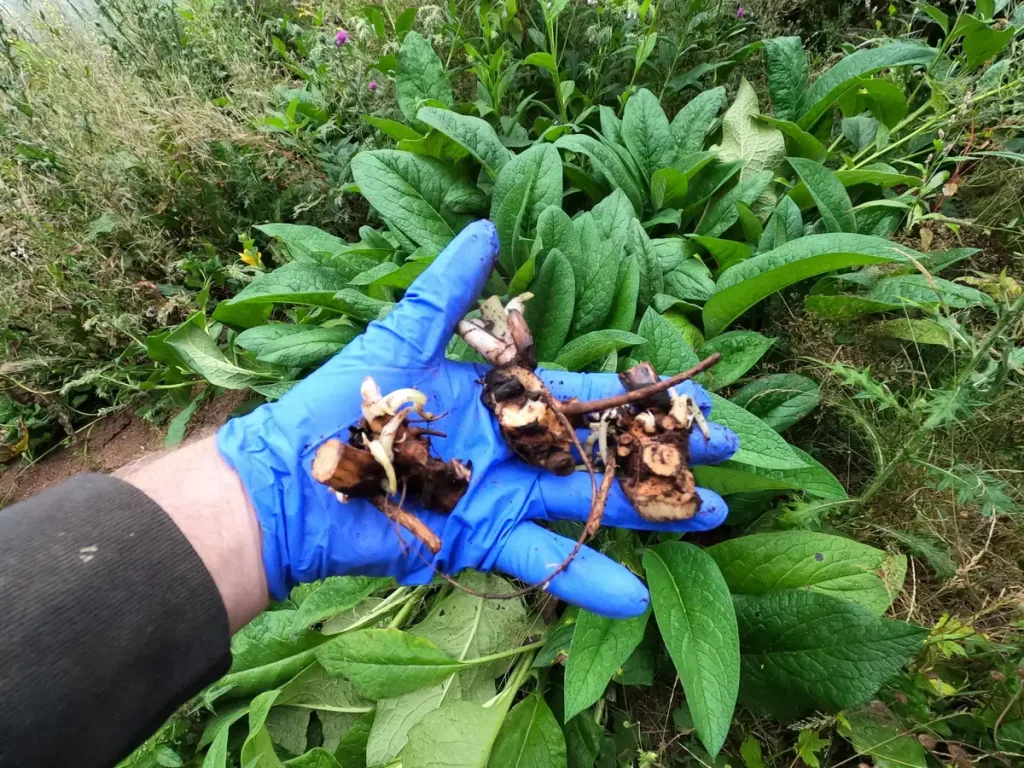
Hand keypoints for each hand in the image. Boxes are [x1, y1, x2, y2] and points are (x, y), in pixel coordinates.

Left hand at [217, 220, 738, 618]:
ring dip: (647, 515)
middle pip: (602, 451)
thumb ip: (449, 289)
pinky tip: (638, 599)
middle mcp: (513, 448)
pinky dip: (586, 581)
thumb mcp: (402, 335)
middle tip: (728, 459)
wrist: (294, 480)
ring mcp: (503, 497)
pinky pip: (542, 562)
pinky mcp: (483, 540)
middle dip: (663, 454)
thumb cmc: (344, 400)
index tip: (696, 404)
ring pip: (587, 505)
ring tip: (712, 520)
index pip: (587, 396)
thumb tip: (487, 229)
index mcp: (502, 398)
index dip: (641, 399)